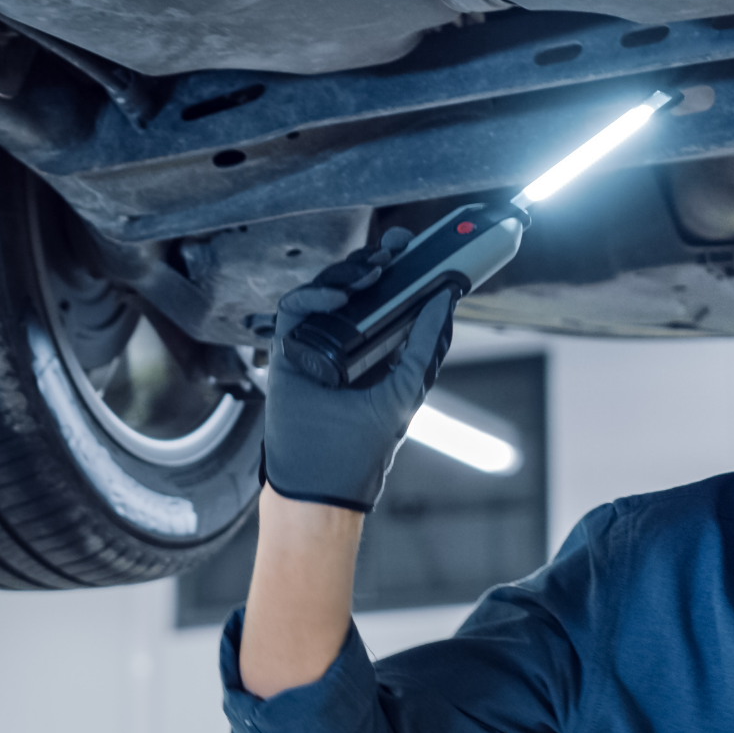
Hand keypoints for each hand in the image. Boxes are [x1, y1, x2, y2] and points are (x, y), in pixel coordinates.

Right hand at [263, 229, 453, 510]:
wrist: (319, 483)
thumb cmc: (359, 450)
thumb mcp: (404, 391)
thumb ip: (425, 348)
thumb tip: (446, 303)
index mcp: (373, 352)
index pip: (384, 300)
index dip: (399, 273)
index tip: (416, 250)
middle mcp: (342, 345)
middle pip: (354, 289)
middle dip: (374, 263)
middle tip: (395, 249)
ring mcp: (313, 346)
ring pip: (325, 292)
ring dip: (348, 275)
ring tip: (371, 273)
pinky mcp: (287, 352)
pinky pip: (293, 310)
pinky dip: (313, 298)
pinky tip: (338, 299)